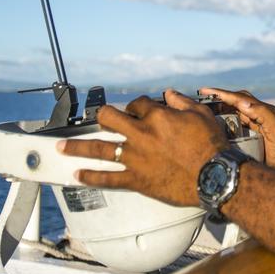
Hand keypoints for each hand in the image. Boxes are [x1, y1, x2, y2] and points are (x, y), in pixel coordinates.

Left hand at [56, 89, 229, 206]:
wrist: (214, 176)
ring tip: (60, 147)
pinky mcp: (137, 179)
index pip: (138, 103)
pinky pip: (109, 179)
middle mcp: (140, 134)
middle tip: (98, 118)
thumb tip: (169, 94)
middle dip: (102, 116)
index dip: (138, 104)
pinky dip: (91, 178)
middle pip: (109, 118)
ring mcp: (135, 158)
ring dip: (77, 147)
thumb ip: (181, 102)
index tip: (139, 108)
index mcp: (156, 116)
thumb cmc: (211, 145)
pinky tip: (78, 176)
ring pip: (99, 148)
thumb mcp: (200, 114)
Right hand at [199, 87, 274, 175]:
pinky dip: (221, 124)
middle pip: (233, 102)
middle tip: (199, 99)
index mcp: (262, 111)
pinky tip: (211, 127)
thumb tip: (242, 102)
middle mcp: (256, 116)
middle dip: (217, 98)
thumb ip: (263, 114)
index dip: (222, 94)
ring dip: (217, 110)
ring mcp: (252, 126)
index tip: (205, 90)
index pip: (239, 98)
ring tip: (201, 110)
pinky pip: (233, 126)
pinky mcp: (249, 137)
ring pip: (231, 113)